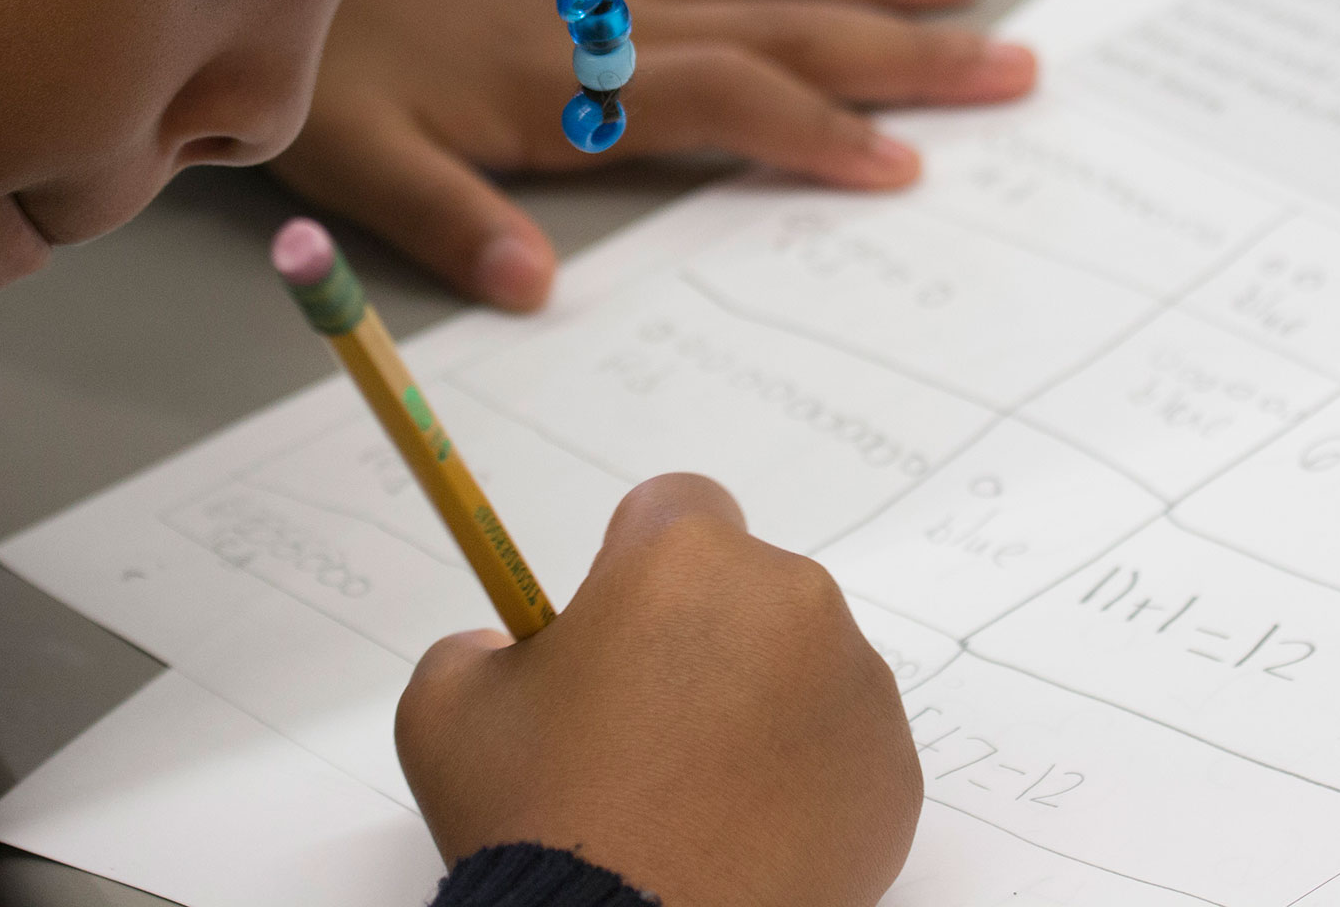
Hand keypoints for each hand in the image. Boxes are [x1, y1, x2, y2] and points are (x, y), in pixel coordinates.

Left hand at [270, 0, 1036, 307]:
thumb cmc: (301, 46)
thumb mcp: (343, 159)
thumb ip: (444, 221)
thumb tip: (537, 289)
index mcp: (558, 80)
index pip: (720, 105)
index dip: (816, 135)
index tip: (907, 163)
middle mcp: (596, 3)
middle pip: (776, 23)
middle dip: (897, 50)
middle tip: (1011, 67)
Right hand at [397, 475, 921, 906]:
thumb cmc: (539, 821)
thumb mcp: (445, 712)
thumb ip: (475, 644)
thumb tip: (507, 644)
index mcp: (683, 560)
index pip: (675, 507)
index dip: (634, 565)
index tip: (613, 630)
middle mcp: (788, 600)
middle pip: (742, 587)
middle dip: (699, 638)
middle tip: (645, 730)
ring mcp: (856, 687)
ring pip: (799, 664)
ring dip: (754, 704)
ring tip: (693, 796)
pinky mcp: (893, 771)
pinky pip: (842, 746)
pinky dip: (803, 775)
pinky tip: (742, 832)